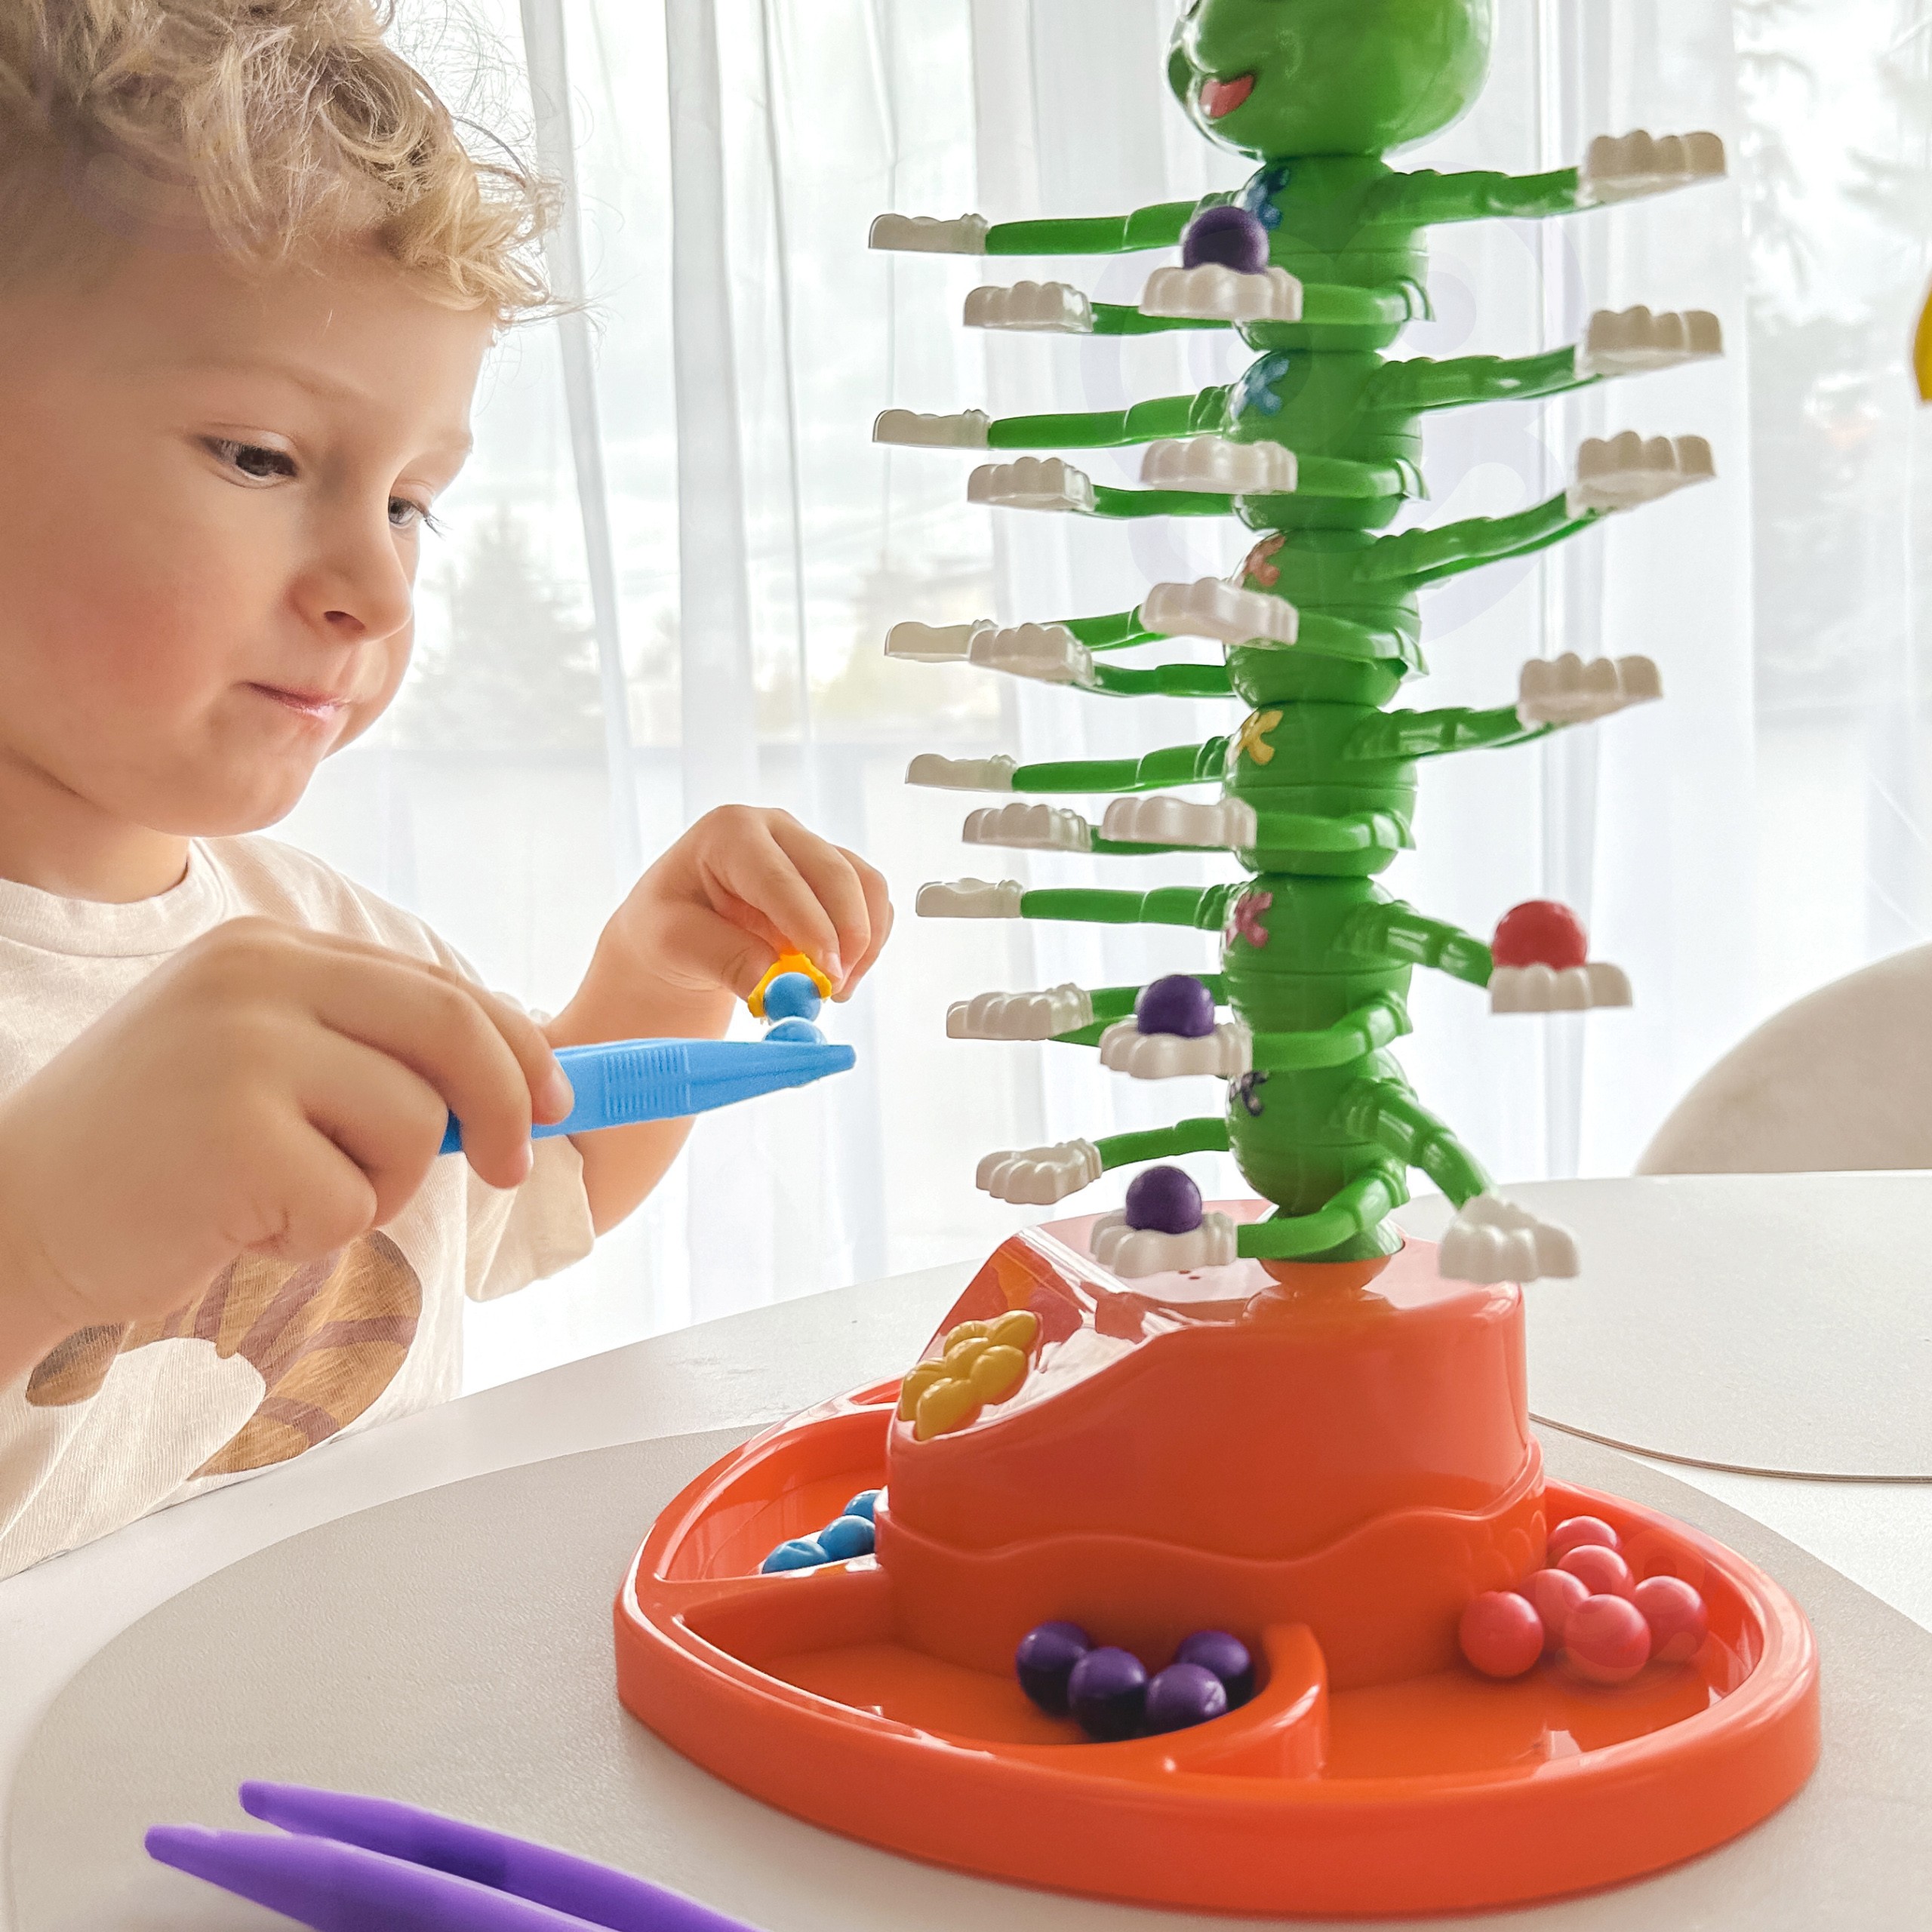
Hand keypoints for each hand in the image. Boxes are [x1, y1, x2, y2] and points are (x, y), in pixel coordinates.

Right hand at [0, 919, 571, 1378]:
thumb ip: (364, 1049)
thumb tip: (515, 1072)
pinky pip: (352, 1201)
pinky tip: (239, 1225)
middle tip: (518, 1167)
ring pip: (415, 1124)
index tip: (555, 1097)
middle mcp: (256, 977)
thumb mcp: (257, 1062)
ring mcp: (240, 1048)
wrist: (13, 1217)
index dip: (515, 1044)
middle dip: (511, 1102)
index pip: (436, 984)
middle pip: (452, 1028)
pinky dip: (316, 1235)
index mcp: (269, 949)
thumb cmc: (155, 1154)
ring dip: (378, 1189)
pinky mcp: (233, 1135)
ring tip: (289, 1198)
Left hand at [546, 808, 892, 1235]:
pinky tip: (839, 975)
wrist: (677, 934)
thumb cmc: (666, 929)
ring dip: (863, 942)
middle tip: (834, 991)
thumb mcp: (672, 944)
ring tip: (833, 991)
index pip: (780, 878)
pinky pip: (873, 903)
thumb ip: (722, 959)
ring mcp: (809, 850)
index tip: (827, 972)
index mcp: (730, 833)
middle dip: (847, 936)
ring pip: (865, 885)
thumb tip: (774, 983)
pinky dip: (868, 943)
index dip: (810, 924)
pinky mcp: (833, 877)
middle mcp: (776, 830)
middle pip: (835, 873)